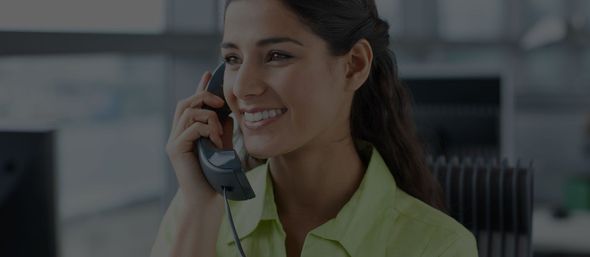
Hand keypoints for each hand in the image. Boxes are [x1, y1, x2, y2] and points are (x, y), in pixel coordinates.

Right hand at [165, 71, 233, 208]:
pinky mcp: (175, 149)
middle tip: (221, 102)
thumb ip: (221, 129)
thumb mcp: (222, 146)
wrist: (208, 201)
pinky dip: (207, 129)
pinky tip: (216, 141)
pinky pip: (191, 127)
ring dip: (209, 117)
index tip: (209, 73)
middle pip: (186, 102)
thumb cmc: (216, 176)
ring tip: (219, 133)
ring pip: (188, 112)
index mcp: (187, 132)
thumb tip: (227, 112)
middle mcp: (177, 134)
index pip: (191, 104)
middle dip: (204, 96)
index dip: (200, 87)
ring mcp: (174, 141)